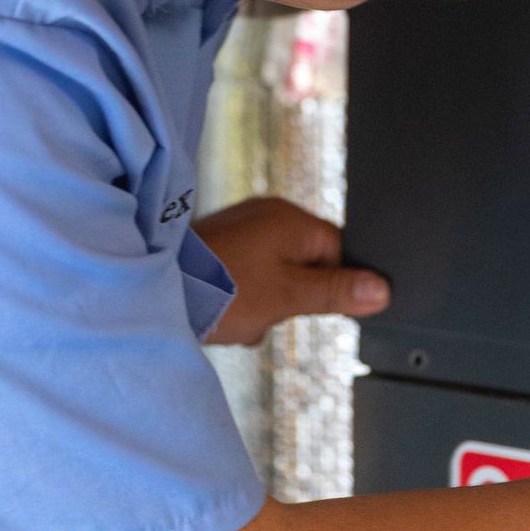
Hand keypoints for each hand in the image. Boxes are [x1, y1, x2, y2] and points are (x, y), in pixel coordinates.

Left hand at [193, 196, 391, 346]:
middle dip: (296, 298)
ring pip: (279, 275)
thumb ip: (335, 292)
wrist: (149, 289)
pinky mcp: (221, 248)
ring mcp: (241, 230)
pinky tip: (228, 314)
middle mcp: (266, 216)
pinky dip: (245, 299)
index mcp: (290, 219)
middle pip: (309, 264)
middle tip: (272, 311)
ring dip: (268, 304)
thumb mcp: (286, 297)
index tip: (327, 308)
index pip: (342, 250)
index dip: (339, 284)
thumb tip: (380, 288)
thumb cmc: (215, 288)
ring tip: (243, 313)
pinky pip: (251, 277)